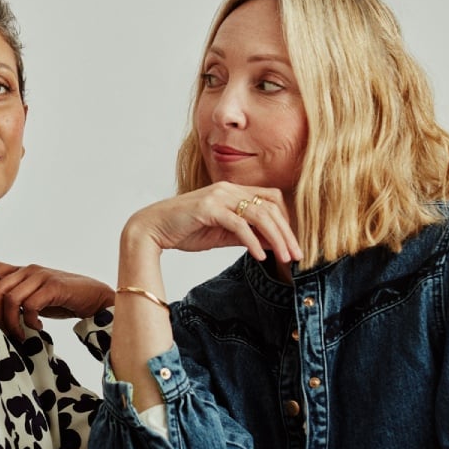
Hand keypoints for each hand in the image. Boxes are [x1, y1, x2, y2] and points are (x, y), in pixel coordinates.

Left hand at [0, 256, 114, 340]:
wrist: (95, 298)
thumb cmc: (62, 299)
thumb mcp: (33, 298)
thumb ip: (13, 295)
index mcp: (22, 273)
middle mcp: (29, 271)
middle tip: (6, 333)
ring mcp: (40, 277)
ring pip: (11, 299)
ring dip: (12, 322)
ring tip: (21, 334)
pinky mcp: (53, 286)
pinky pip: (30, 304)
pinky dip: (30, 320)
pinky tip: (37, 327)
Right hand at [123, 182, 301, 265]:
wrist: (151, 229)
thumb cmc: (183, 230)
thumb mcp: (221, 234)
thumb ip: (244, 235)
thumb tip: (271, 244)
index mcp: (232, 191)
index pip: (271, 199)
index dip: (286, 220)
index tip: (292, 243)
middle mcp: (228, 189)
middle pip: (270, 206)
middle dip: (287, 233)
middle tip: (297, 255)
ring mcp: (218, 196)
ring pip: (259, 214)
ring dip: (276, 238)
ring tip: (285, 258)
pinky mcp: (208, 208)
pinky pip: (239, 224)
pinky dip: (253, 241)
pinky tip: (260, 256)